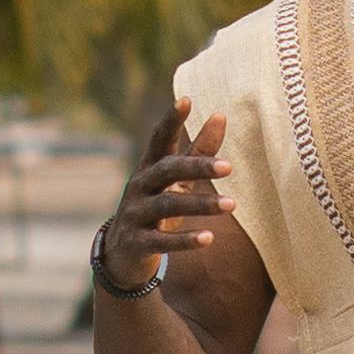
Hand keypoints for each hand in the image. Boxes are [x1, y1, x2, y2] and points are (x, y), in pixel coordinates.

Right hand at [99, 95, 231, 298]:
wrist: (122, 253)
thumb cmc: (156, 205)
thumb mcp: (176, 179)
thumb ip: (198, 150)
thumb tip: (221, 115)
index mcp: (150, 166)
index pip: (159, 138)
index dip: (171, 120)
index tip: (186, 100)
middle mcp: (140, 186)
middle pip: (167, 170)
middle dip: (197, 166)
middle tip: (230, 166)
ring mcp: (136, 214)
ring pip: (167, 205)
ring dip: (200, 205)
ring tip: (231, 205)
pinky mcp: (138, 243)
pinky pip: (161, 241)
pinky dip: (184, 240)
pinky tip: (209, 238)